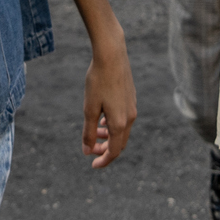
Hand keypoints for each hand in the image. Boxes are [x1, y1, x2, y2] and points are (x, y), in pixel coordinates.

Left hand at [81, 38, 136, 168]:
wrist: (112, 55)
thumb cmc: (98, 81)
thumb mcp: (89, 109)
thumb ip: (89, 132)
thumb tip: (87, 151)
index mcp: (119, 123)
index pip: (114, 151)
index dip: (103, 161)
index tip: (92, 165)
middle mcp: (130, 117)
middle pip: (119, 143)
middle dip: (105, 149)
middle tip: (91, 149)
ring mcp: (132, 107)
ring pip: (122, 130)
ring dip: (109, 136)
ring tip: (95, 132)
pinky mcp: (131, 97)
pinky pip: (124, 119)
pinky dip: (114, 125)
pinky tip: (103, 118)